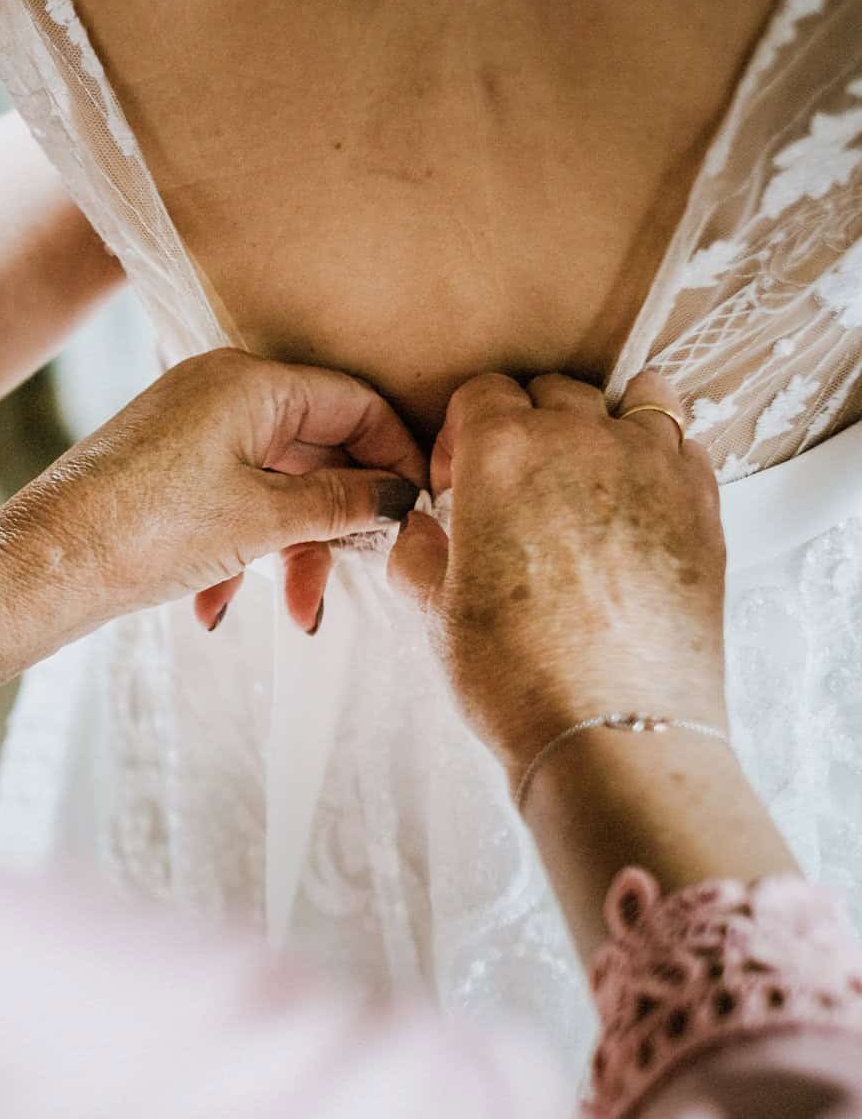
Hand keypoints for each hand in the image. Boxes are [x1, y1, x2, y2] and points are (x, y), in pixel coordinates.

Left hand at [0, 348, 425, 659]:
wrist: (38, 569)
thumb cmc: (145, 532)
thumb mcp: (263, 520)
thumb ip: (344, 502)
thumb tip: (402, 495)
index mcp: (250, 380)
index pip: (357, 401)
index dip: (397, 457)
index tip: (422, 514)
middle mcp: (219, 390)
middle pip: (318, 446)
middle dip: (338, 521)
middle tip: (362, 575)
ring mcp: (188, 429)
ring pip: (273, 485)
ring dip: (288, 550)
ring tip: (294, 614)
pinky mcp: (163, 470)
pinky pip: (227, 502)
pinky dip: (236, 553)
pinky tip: (214, 610)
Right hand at [388, 370, 727, 782]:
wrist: (614, 727)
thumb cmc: (518, 673)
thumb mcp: (435, 611)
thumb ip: (417, 551)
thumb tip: (417, 530)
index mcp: (501, 453)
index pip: (482, 393)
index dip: (461, 434)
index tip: (458, 480)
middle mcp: (579, 439)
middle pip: (552, 392)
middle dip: (526, 425)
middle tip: (514, 486)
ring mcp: (651, 464)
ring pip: (628, 401)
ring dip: (598, 427)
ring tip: (584, 479)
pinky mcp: (702, 500)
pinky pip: (681, 441)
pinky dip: (656, 453)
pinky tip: (635, 500)